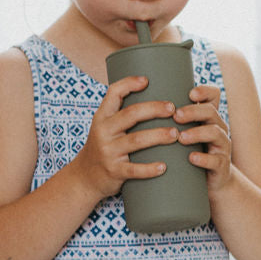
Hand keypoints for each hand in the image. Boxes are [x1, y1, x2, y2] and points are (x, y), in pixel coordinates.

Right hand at [74, 75, 180, 199]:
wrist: (85, 178)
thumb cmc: (102, 148)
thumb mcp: (103, 128)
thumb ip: (120, 115)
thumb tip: (153, 98)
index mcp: (102, 118)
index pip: (113, 93)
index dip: (129, 84)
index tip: (147, 80)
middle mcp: (103, 131)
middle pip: (131, 114)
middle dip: (154, 109)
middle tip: (172, 109)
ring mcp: (108, 152)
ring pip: (137, 140)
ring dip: (159, 135)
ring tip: (175, 134)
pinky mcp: (114, 171)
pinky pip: (134, 169)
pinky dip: (150, 169)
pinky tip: (164, 167)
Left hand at [174, 83, 230, 194]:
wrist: (210, 182)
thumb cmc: (190, 153)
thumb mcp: (184, 133)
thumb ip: (171, 121)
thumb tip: (139, 104)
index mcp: (209, 117)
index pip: (213, 96)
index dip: (204, 91)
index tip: (190, 93)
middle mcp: (218, 128)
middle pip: (211, 112)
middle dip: (194, 112)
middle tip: (176, 115)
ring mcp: (222, 147)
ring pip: (215, 133)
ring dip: (197, 133)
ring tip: (181, 137)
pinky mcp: (221, 166)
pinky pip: (216, 160)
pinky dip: (203, 158)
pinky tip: (191, 158)